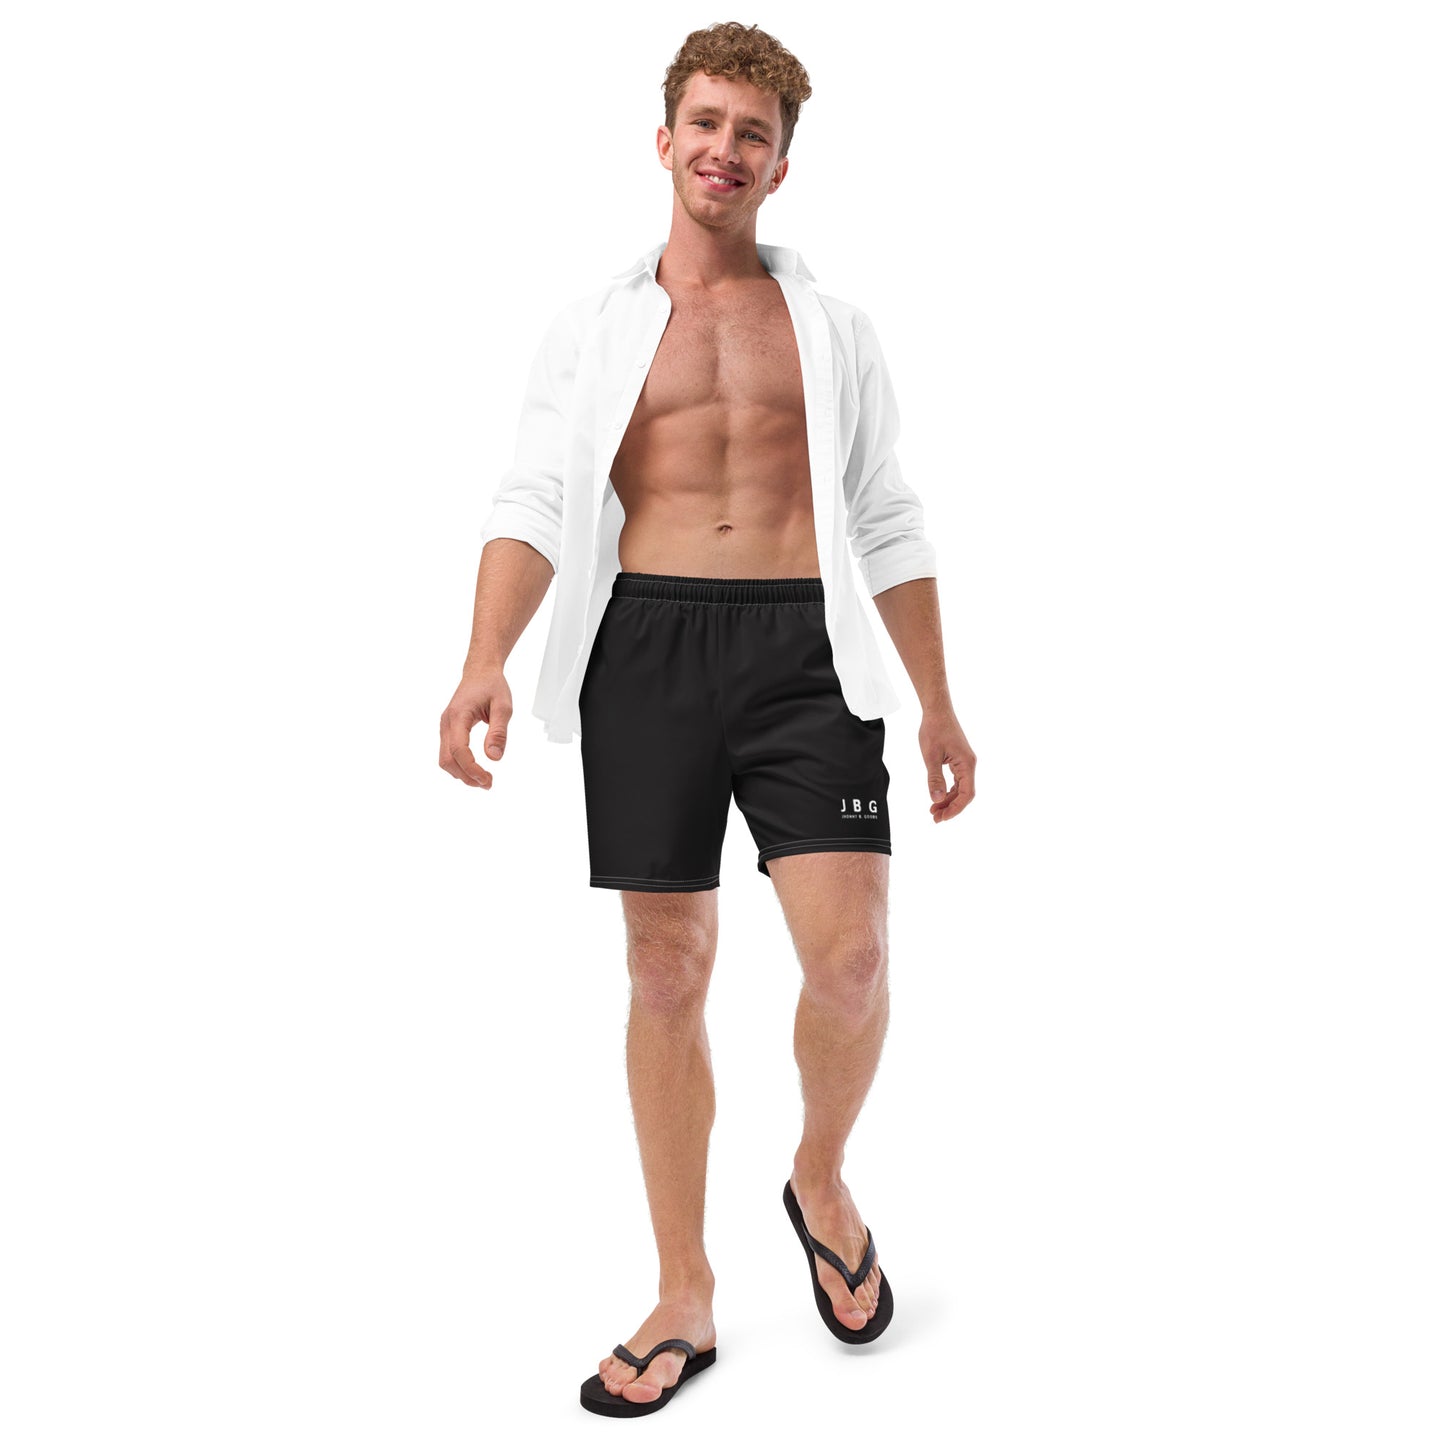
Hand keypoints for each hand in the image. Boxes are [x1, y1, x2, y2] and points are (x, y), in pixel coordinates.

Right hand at [439, 668, 512, 787]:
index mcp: (459, 715)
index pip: (459, 750)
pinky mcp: (448, 730)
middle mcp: (447, 723)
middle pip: (447, 759)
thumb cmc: (492, 686)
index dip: (471, 769)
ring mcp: (445, 727)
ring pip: (445, 759)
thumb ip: (499, 732)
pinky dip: (459, 766)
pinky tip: (474, 770)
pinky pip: (448, 753)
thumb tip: (494, 757)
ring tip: (483, 780)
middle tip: (488, 784)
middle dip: (466, 776)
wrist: (480, 672)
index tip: (488, 779)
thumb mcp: (503, 707)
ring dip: (462, 774)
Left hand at [920, 707, 975, 822]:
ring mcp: (965, 762)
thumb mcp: (931, 756)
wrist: (937, 711)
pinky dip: (948, 790)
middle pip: (965, 793)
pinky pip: (957, 780)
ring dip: (948, 800)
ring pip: (960, 788)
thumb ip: (934, 779)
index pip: (967, 794)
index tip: (942, 817)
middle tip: (935, 817)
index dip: (955, 808)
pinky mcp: (959, 760)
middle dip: (951, 807)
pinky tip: (938, 796)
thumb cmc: (934, 729)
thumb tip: (936, 800)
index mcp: (967, 764)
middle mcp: (969, 764)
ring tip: (934, 810)